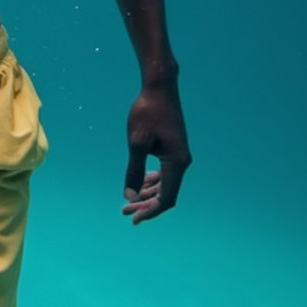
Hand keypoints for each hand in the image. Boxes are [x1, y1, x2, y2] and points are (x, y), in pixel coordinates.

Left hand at [122, 82, 191, 224]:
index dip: (150, 211)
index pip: (167, 198)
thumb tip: (130, 197)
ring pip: (165, 183)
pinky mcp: (173, 148)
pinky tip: (140, 183)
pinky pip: (165, 172)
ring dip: (147, 193)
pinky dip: (152, 181)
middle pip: (166, 193)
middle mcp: (182, 161)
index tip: (133, 219)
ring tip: (127, 202)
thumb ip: (134, 171)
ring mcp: (179, 154)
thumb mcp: (136, 143)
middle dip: (145, 205)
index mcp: (177, 163)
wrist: (159, 87)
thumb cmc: (147, 112)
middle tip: (124, 212)